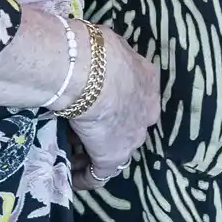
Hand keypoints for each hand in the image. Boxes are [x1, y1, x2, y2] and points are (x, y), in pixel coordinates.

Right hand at [66, 26, 159, 189]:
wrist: (91, 73)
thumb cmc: (96, 50)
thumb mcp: (106, 43)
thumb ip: (106, 54)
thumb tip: (94, 52)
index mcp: (148, 79)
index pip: (138, 95)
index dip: (120, 101)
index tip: (101, 103)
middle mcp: (147, 111)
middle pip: (132, 124)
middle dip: (113, 127)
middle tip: (88, 127)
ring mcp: (132, 136)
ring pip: (118, 148)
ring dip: (97, 150)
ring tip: (74, 153)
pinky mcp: (112, 157)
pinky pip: (100, 174)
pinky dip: (87, 177)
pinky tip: (74, 179)